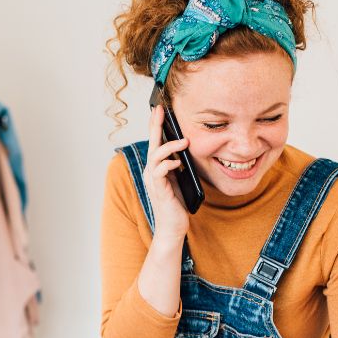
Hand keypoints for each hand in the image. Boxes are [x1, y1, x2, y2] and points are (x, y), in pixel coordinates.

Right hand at [144, 104, 191, 246]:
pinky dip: (168, 164)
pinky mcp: (158, 190)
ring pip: (155, 156)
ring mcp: (153, 181)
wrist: (173, 227)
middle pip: (152, 144)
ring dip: (169, 147)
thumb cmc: (176, 204)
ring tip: (184, 141)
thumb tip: (186, 148)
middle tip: (159, 109)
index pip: (156, 143)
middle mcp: (151, 172)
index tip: (159, 109)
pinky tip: (178, 162)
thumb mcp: (179, 179)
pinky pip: (159, 171)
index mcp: (156, 168)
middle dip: (155, 126)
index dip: (156, 126)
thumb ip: (178, 165)